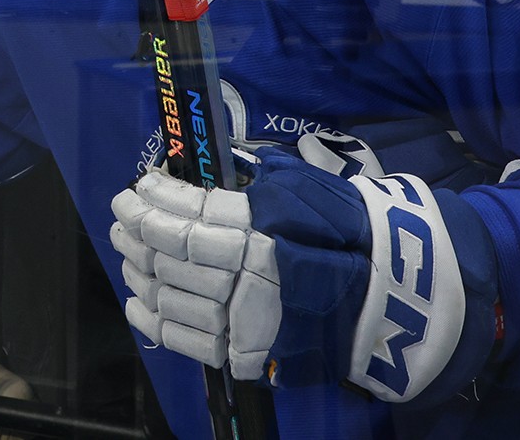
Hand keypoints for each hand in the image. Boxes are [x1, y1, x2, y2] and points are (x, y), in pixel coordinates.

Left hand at [108, 140, 499, 401]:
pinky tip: (137, 299)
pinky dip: (153, 318)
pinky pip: (187, 339)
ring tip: (126, 250)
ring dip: (139, 268)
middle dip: (137, 230)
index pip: (190, 214)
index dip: (155, 198)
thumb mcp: (302, 187)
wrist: (398, 299)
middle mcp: (249, 275)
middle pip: (172, 253)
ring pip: (171, 293)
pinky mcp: (250, 353)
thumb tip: (202, 167)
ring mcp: (248, 319)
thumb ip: (251, 178)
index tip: (137, 185)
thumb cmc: (348, 230)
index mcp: (263, 228)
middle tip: (121, 214)